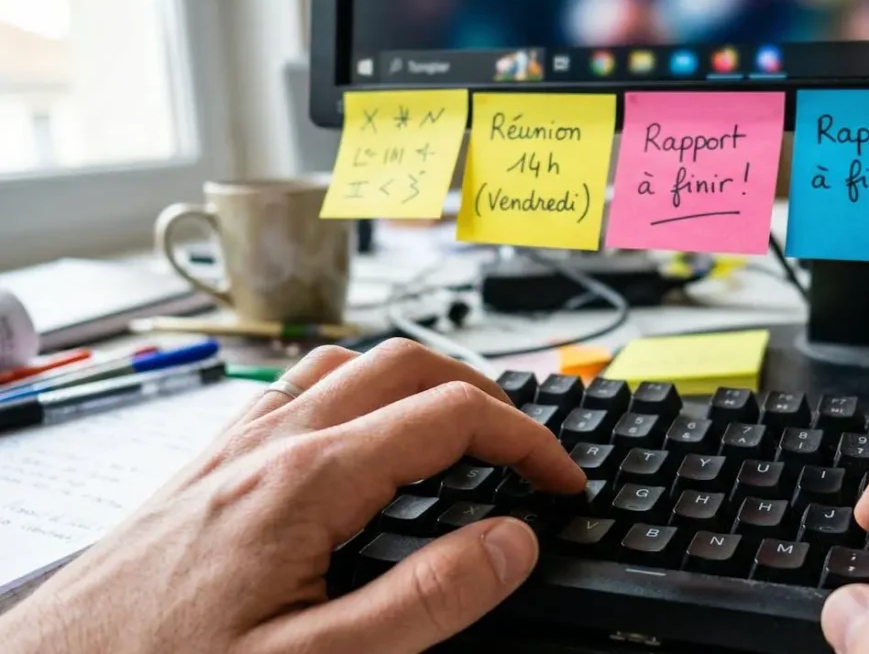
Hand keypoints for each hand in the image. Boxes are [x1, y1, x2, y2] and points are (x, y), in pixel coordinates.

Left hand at [0, 340, 585, 653]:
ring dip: (421, 380)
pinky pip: (299, 388)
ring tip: (460, 431)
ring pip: (350, 363)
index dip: (527, 441)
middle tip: (526, 449)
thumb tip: (510, 542)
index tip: (563, 479)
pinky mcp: (212, 462)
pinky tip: (362, 438)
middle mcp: (271, 441)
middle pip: (406, 364)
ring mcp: (236, 443)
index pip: (451, 417)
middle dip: (486, 394)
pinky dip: (359, 391)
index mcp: (307, 480)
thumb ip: (425, 599)